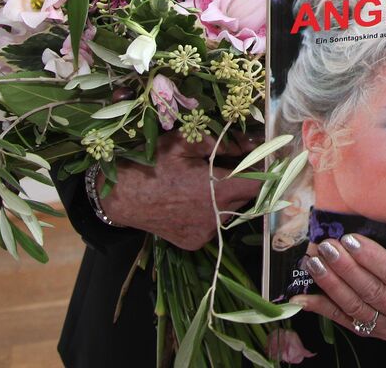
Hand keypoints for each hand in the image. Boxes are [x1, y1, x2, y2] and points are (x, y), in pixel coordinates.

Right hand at [96, 131, 258, 249]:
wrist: (118, 197)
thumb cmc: (151, 164)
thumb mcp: (185, 142)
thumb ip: (223, 142)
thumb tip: (251, 143)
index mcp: (217, 190)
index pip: (260, 184)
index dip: (267, 171)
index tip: (267, 161)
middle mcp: (216, 217)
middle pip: (246, 197)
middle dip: (244, 181)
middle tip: (230, 166)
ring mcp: (205, 233)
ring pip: (230, 211)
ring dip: (225, 197)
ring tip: (202, 184)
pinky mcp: (194, 243)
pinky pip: (213, 224)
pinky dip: (209, 212)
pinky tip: (190, 201)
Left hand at [290, 234, 385, 340]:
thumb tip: (360, 226)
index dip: (372, 258)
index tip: (349, 240)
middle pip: (373, 291)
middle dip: (346, 268)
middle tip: (326, 246)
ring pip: (355, 306)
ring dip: (331, 283)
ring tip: (314, 262)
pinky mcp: (370, 334)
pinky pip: (342, 320)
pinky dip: (321, 307)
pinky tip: (302, 296)